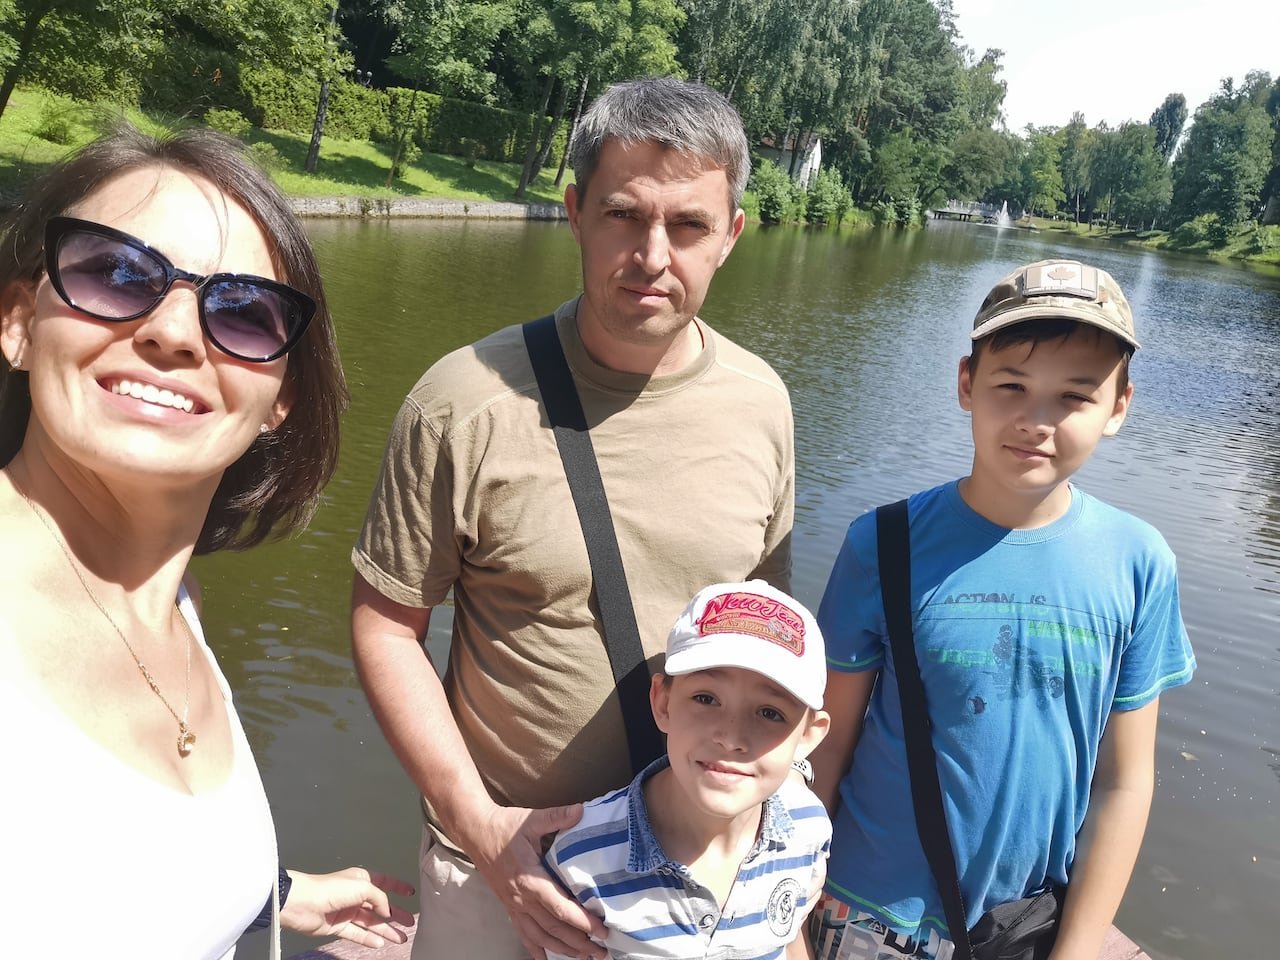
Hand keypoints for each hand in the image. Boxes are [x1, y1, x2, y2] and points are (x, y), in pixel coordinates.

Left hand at [279, 867, 415, 947]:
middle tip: (410, 923)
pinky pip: (357, 934)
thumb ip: (380, 898)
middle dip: (396, 914)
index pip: (384, 882)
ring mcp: (347, 912)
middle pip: (380, 906)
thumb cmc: (331, 888)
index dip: (398, 887)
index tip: (411, 893)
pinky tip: (380, 943)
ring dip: (386, 930)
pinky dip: (369, 939)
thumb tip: (387, 910)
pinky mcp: (338, 927)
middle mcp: (355, 895)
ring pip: (371, 922)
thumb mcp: (363, 886)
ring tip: (401, 938)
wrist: (302, 903)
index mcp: (361, 879)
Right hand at [467, 803, 607, 959]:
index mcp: (530, 878)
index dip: (582, 921)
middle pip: (554, 928)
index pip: (559, 907)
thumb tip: (581, 810)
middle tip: (601, 951)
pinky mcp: (509, 906)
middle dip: (579, 943)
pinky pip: (523, 934)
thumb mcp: (531, 819)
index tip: (602, 930)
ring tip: (584, 957)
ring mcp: (514, 905)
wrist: (475, 832)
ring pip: (540, 936)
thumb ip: (557, 816)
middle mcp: (522, 898)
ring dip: (563, 949)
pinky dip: (536, 949)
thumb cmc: (504, 826)